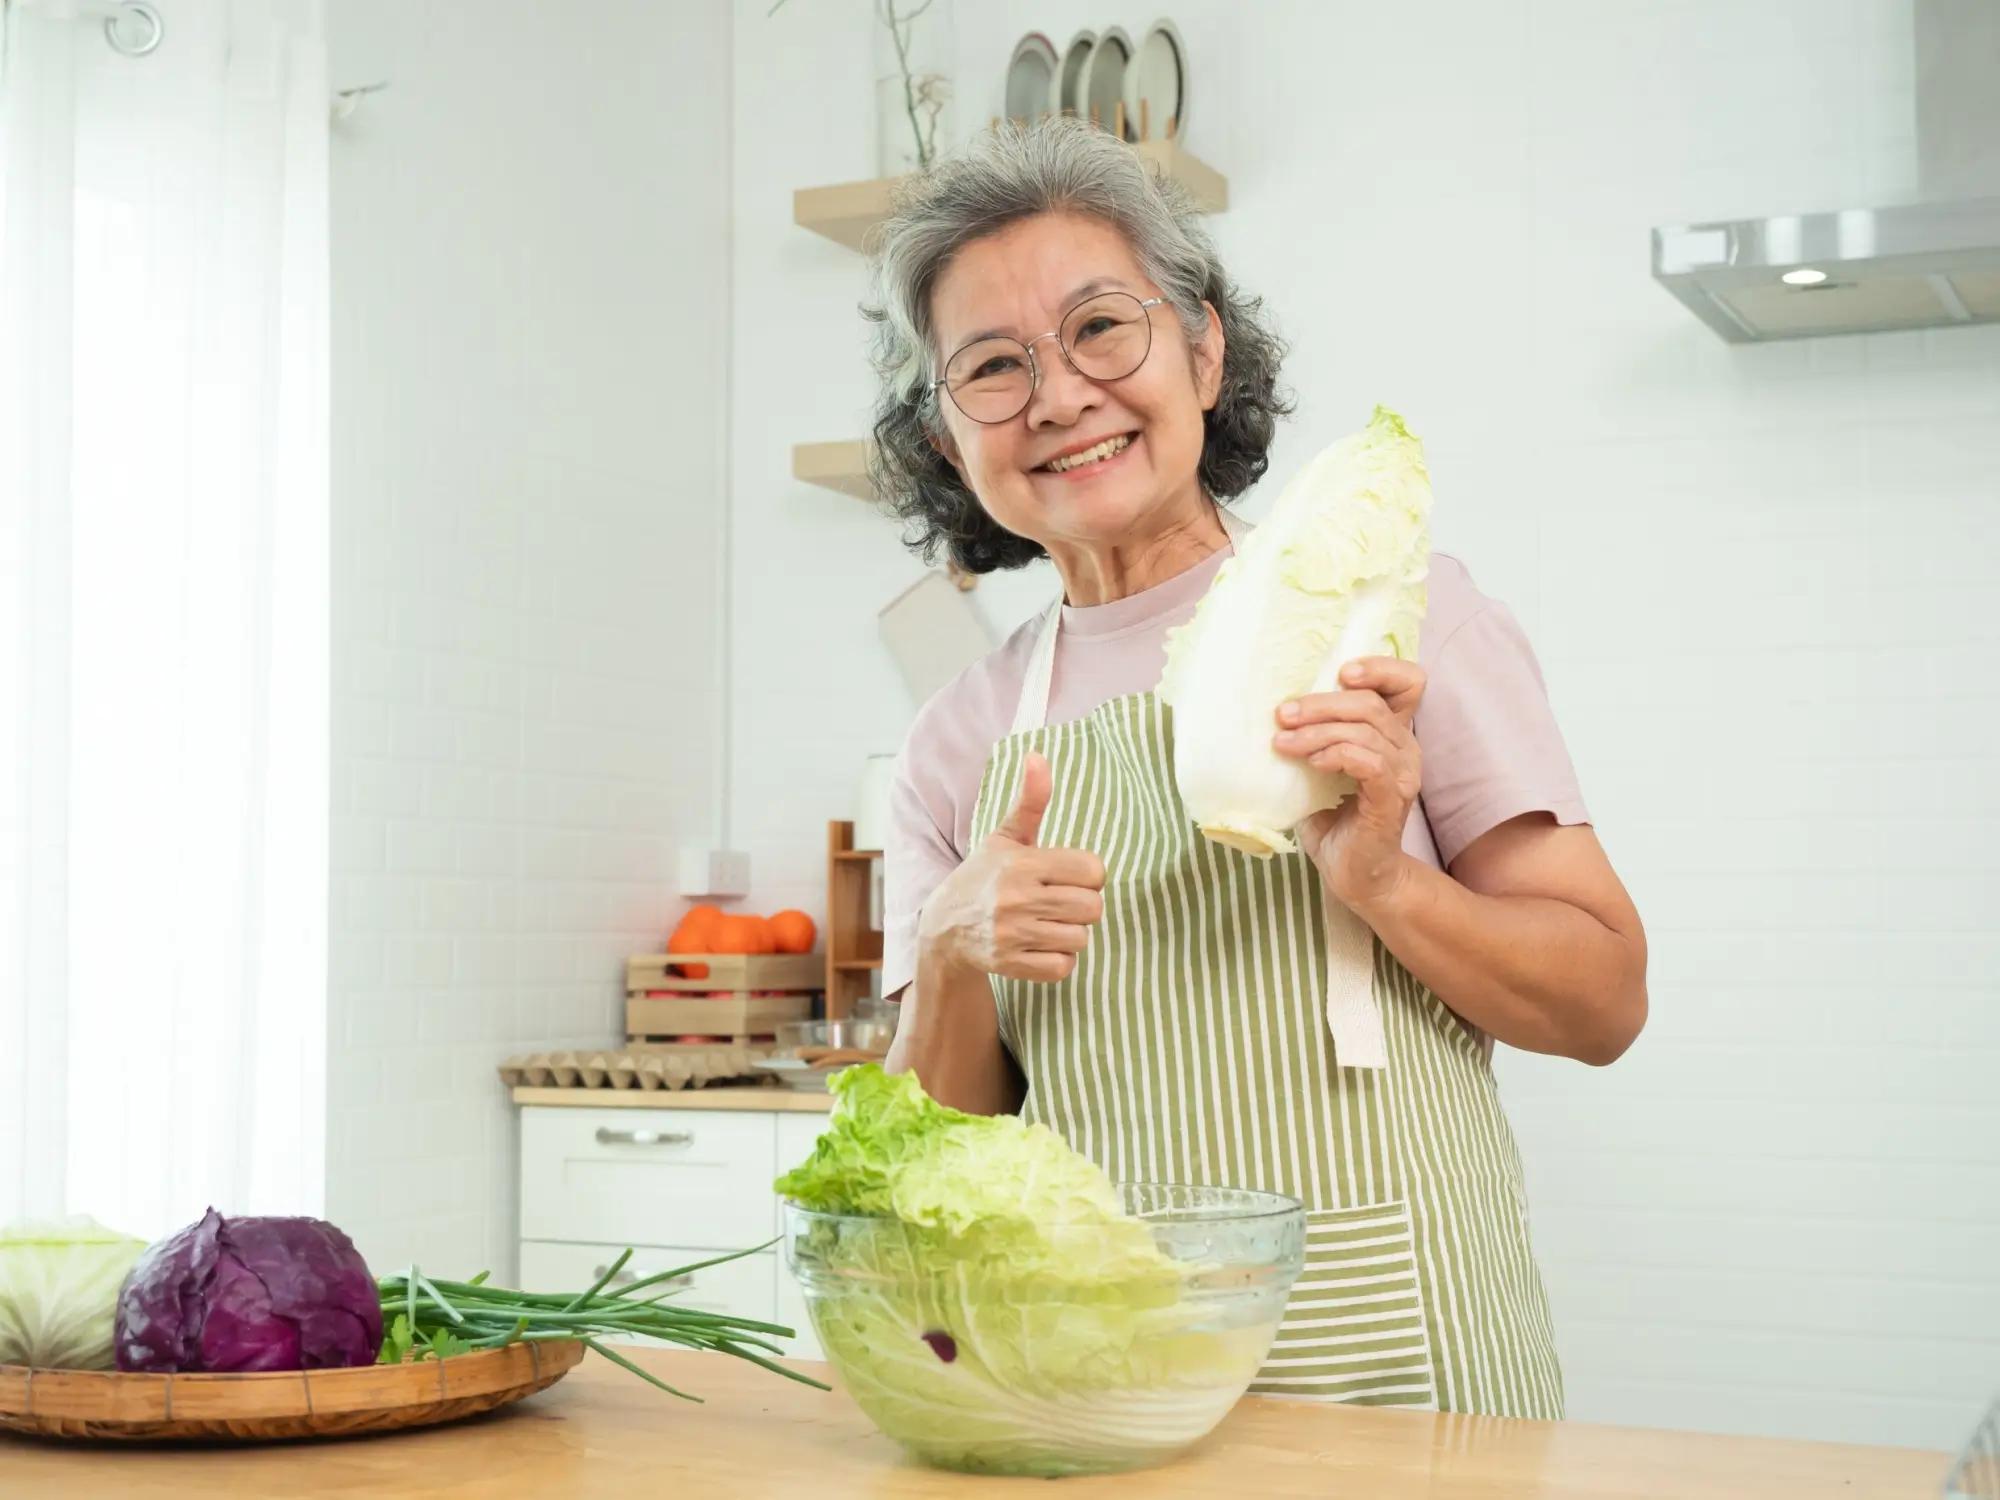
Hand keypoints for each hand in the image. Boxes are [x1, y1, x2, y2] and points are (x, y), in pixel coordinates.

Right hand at [917, 751, 1105, 983]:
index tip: (1070, 876)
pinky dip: (1059, 959)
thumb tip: (1038, 756)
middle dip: (1083, 905)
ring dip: (1072, 933)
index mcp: (1022, 863)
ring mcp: (1012, 935)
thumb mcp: (1005, 838)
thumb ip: (1030, 801)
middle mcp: (1016, 899)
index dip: (1088, 874)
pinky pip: (1063, 967)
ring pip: (1080, 938)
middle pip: (1092, 907)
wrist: (943, 928)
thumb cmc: (984, 876)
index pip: (1092, 870)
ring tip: (1050, 923)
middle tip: (1062, 901)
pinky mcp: (1010, 965)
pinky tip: (1042, 945)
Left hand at [1274, 657, 1425, 909]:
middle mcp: (1404, 749)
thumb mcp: (1318, 769)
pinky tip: (1312, 764)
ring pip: (1365, 730)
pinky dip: (1337, 755)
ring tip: (1283, 743)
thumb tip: (1270, 710)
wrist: (1353, 876)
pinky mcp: (1390, 801)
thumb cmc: (1334, 821)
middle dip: (1320, 703)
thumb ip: (1310, 738)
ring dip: (1317, 732)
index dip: (1380, 668)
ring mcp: (1401, 775)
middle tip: (1282, 714)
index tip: (1341, 672)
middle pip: (1371, 703)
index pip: (1407, 683)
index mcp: (1390, 734)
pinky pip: (1369, 763)